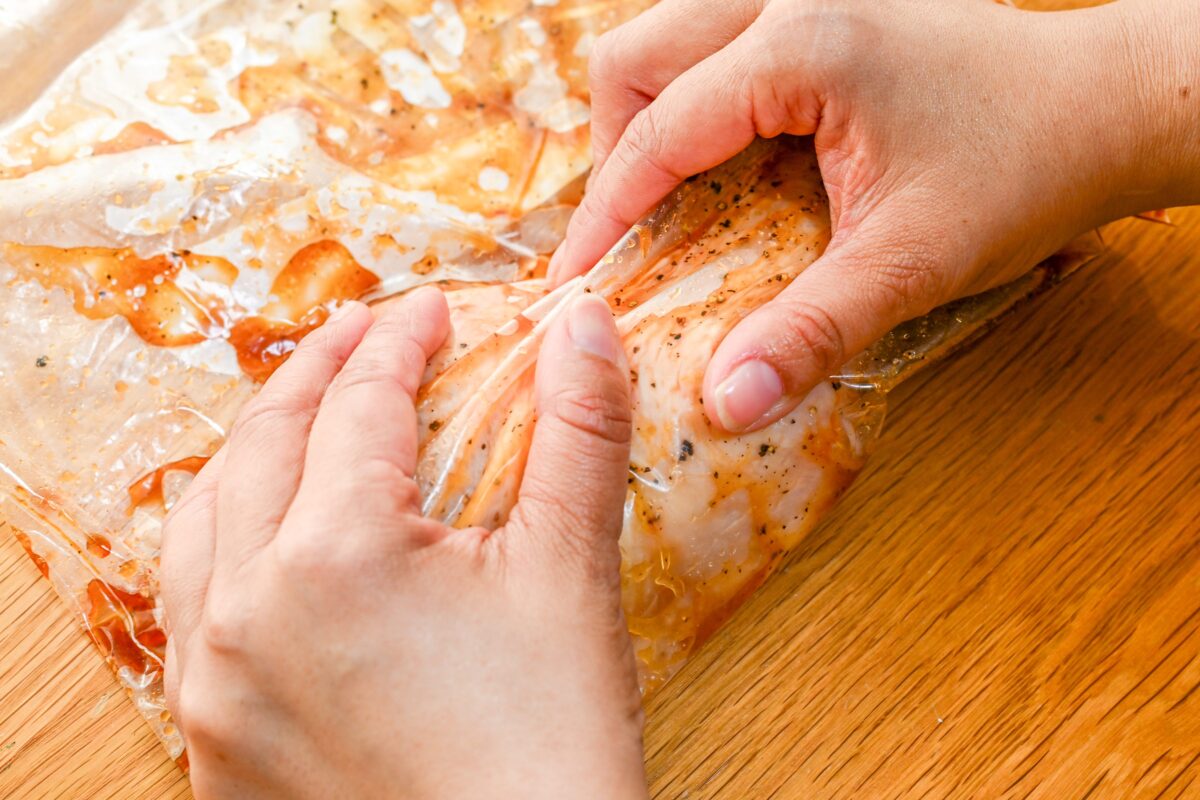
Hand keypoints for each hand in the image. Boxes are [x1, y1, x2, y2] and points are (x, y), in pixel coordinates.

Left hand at [160, 289, 646, 798]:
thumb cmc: (550, 747)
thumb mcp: (572, 573)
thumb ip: (577, 430)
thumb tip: (582, 322)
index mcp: (335, 558)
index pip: (362, 408)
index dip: (402, 343)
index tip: (432, 310)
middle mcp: (248, 611)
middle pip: (265, 444)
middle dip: (317, 370)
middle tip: (363, 331)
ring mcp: (214, 681)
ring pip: (202, 520)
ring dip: (251, 450)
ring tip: (296, 413)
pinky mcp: (210, 739)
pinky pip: (188, 606)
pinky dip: (220, 542)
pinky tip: (259, 536)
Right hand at [550, 0, 1199, 430]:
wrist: (1101, 108)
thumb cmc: (1022, 172)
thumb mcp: (909, 264)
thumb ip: (810, 333)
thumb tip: (724, 404)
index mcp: (801, 46)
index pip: (659, 131)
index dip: (606, 214)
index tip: (575, 279)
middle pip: (636, 56)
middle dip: (613, 149)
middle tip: (628, 234)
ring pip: (667, 34)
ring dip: (648, 115)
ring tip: (663, 196)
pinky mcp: (822, 0)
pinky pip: (713, 36)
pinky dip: (691, 96)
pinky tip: (720, 156)